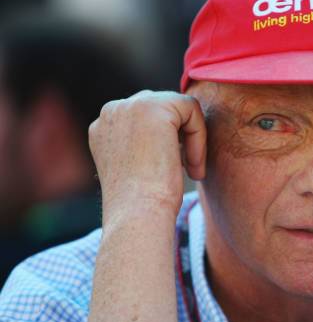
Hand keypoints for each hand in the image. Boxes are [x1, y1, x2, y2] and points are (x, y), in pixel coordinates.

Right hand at [88, 89, 205, 218]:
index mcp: (103, 127)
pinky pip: (192, 108)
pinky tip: (192, 165)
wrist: (137, 215)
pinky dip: (200, 136)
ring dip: (192, 139)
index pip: (147, 117)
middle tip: (184, 169)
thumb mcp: (138, 167)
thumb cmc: (142, 204)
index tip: (172, 169)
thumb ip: (146, 143)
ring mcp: (128, 106)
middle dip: (181, 136)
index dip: (168, 141)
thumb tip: (172, 133)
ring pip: (179, 107)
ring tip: (191, 169)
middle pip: (163, 106)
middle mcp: (110, 111)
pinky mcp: (153, 108)